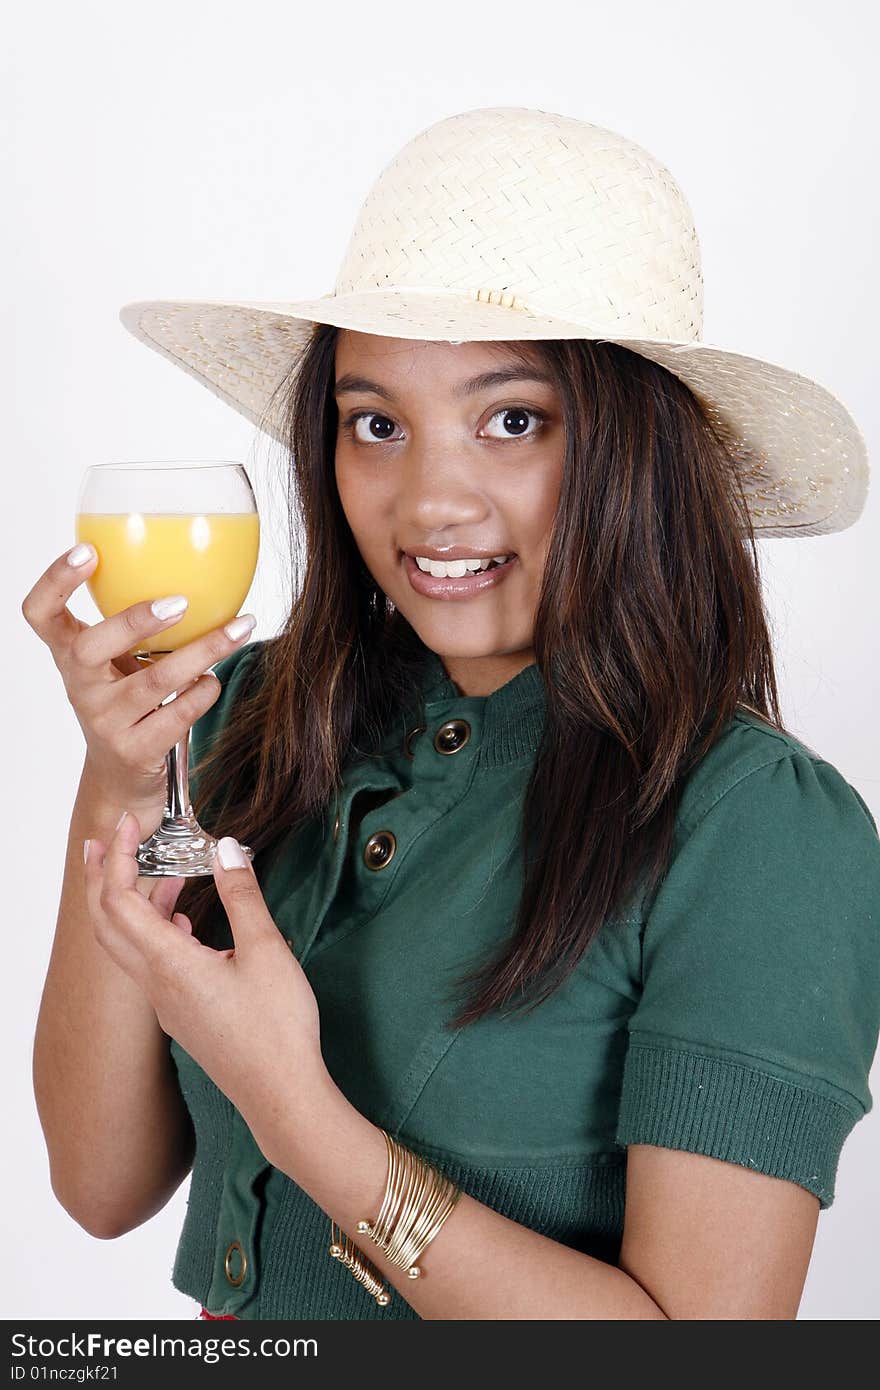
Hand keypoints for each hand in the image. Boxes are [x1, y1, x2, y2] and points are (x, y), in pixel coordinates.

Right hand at [20, 543, 255, 834]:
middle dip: (133, 621)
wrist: (122, 778)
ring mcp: (106, 722)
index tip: (87, 550)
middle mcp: (81, 687)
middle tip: (179, 602)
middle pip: (88, 647)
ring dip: (202, 651)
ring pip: (153, 681)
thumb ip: (134, 625)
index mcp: (70, 656)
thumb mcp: (117, 663)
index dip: (55, 581)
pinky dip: (203, 692)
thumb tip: (194, 563)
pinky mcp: (136, 751)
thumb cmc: (127, 703)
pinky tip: (215, 678)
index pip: (40, 614)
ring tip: (239, 627)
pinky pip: (177, 715)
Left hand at [83, 811, 325, 1143]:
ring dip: (131, 904)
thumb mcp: (267, 950)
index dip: (119, 858)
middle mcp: (156, 985)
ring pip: (127, 945)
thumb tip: (226, 849)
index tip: (129, 825)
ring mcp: (166, 1004)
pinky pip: (150, 965)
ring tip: (157, 872)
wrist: (281, 1095)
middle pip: (107, 924)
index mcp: (170, 964)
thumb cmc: (277, 1029)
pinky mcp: (182, 1016)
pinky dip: (154, 931)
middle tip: (108, 841)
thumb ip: (242, 894)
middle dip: (102, 877)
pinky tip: (183, 923)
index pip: (120, 901)